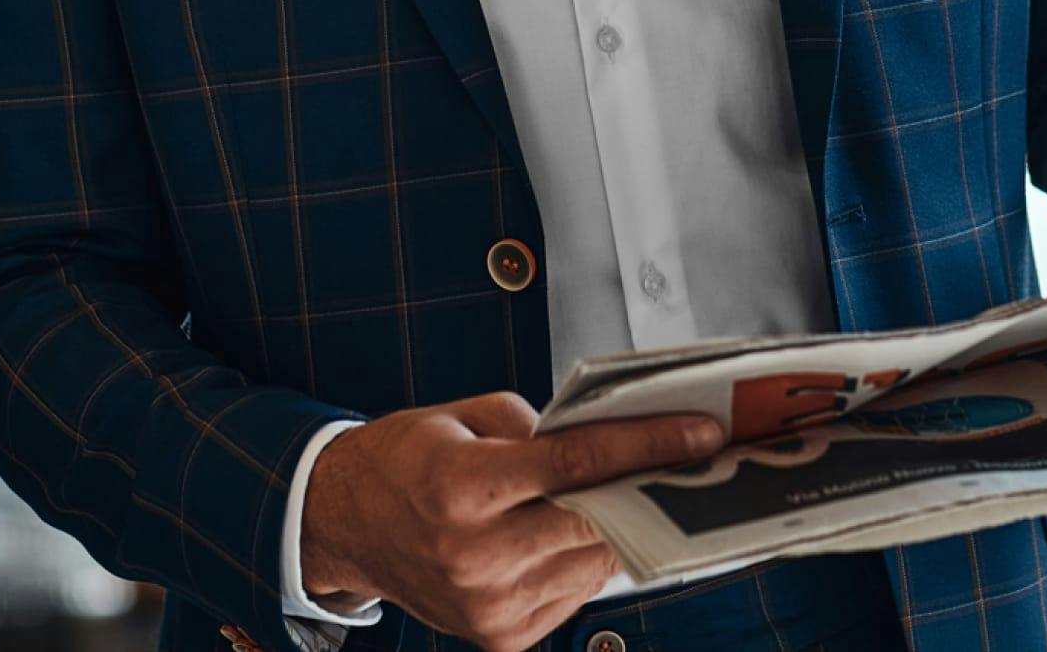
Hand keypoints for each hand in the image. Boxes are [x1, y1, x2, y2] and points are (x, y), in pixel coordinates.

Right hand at [298, 390, 722, 651]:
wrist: (345, 526)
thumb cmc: (406, 458)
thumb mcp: (465, 416)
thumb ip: (539, 427)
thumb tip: (610, 441)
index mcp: (464, 488)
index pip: (578, 464)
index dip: (649, 445)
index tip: (702, 434)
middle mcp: (477, 556)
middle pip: (596, 519)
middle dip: (647, 486)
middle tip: (689, 456)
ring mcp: (490, 607)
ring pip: (593, 561)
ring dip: (618, 524)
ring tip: (631, 486)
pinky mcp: (501, 637)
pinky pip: (574, 593)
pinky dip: (586, 557)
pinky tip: (577, 527)